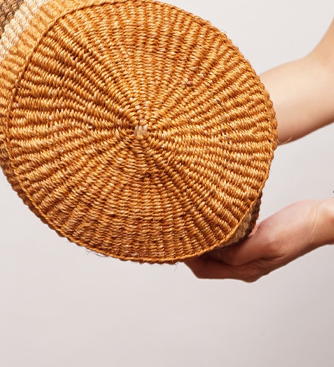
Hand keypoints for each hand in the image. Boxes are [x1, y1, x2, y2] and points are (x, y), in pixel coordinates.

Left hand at [184, 198, 331, 282]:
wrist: (317, 219)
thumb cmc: (296, 232)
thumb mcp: (264, 242)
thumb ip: (237, 252)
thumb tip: (211, 254)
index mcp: (246, 269)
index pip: (206, 270)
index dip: (188, 259)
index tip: (173, 244)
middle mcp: (244, 263)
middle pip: (207, 261)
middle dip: (190, 249)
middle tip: (175, 231)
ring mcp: (248, 250)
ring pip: (216, 249)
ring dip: (202, 238)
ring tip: (187, 223)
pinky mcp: (252, 237)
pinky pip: (227, 237)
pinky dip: (215, 231)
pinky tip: (209, 219)